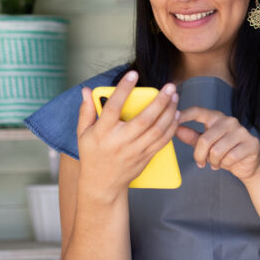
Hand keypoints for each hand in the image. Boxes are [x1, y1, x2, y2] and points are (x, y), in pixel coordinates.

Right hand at [76, 71, 179, 196]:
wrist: (102, 184)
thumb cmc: (93, 154)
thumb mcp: (83, 134)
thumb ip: (86, 111)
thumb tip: (87, 90)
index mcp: (102, 133)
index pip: (113, 107)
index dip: (124, 89)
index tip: (133, 74)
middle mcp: (120, 141)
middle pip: (144, 119)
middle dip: (160, 101)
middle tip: (169, 86)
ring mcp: (135, 151)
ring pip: (157, 130)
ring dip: (169, 113)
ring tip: (175, 97)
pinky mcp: (146, 158)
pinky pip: (162, 141)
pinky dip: (172, 128)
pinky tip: (176, 115)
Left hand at [175, 107, 259, 180]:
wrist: (249, 164)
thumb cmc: (225, 152)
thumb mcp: (206, 145)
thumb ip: (191, 136)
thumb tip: (175, 129)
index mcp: (217, 118)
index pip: (198, 112)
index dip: (184, 115)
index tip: (173, 118)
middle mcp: (230, 121)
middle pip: (205, 140)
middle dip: (200, 156)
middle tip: (201, 163)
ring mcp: (242, 131)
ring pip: (217, 151)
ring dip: (214, 162)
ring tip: (216, 163)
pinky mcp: (251, 143)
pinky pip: (230, 157)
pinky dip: (225, 164)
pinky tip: (227, 163)